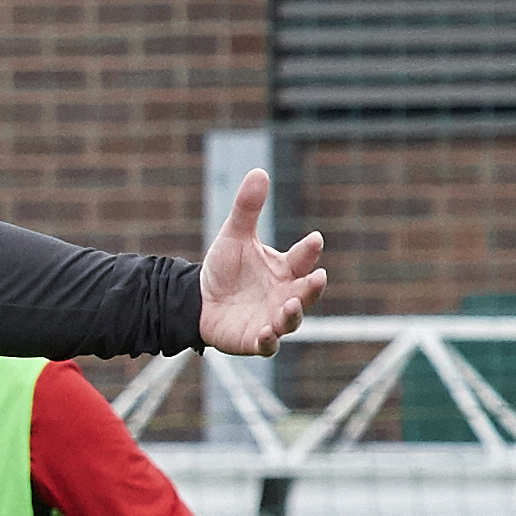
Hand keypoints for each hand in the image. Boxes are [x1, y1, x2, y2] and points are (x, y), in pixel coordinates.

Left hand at [198, 169, 326, 356]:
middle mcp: (285, 294)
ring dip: (294, 313)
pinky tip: (265, 333)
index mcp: (285, 269)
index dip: (308, 250)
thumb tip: (258, 171)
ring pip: (292, 319)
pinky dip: (269, 340)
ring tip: (291, 304)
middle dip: (313, 286)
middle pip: (307, 291)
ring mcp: (272, 318)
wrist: (198, 302)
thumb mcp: (233, 237)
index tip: (313, 239)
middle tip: (318, 278)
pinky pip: (267, 344)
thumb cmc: (225, 270)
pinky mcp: (255, 339)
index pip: (302, 258)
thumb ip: (247, 209)